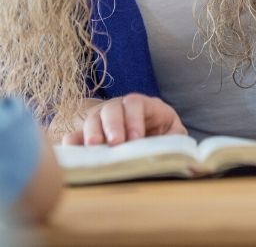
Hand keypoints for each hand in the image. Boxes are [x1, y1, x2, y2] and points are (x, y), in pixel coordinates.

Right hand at [61, 94, 186, 145]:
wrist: (147, 137)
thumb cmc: (161, 134)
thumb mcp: (173, 133)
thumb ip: (177, 138)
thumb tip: (183, 152)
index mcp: (143, 105)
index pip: (135, 103)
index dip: (134, 118)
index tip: (136, 138)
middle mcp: (119, 108)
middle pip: (111, 108)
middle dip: (113, 125)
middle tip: (116, 143)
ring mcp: (101, 119)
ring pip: (92, 118)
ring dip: (92, 132)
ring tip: (95, 148)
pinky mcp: (86, 135)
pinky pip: (74, 135)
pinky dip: (72, 142)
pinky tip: (72, 152)